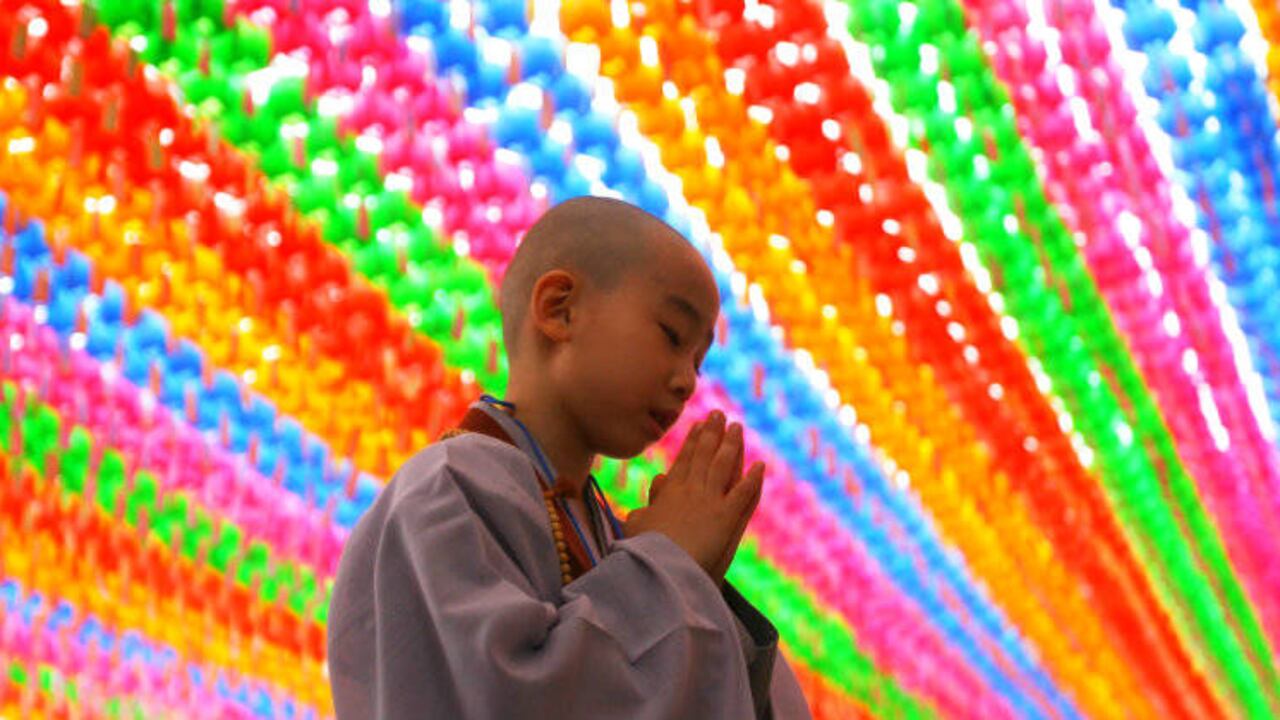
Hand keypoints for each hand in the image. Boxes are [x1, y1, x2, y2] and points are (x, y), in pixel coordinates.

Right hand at [624, 411, 764, 583]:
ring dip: (732, 445)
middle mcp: (691, 490)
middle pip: (705, 455)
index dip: (693, 441)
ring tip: (737, 427)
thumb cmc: (644, 550)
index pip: (684, 460)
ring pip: (724, 466)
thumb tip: (658, 480)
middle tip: (720, 415)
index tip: (699, 425)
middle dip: (713, 433)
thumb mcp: (636, 523)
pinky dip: (753, 479)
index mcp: (670, 492)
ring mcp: (709, 501)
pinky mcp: (726, 516)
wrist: (660, 566)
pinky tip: (760, 466)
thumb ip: (649, 500)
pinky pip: (743, 493)